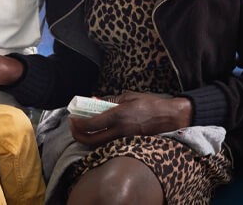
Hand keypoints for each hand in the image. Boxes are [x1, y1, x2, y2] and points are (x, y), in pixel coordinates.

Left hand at [68, 92, 191, 146]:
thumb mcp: (129, 96)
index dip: (77, 123)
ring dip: (87, 138)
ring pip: (98, 144)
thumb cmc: (151, 104)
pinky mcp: (129, 145)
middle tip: (73, 126)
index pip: (90, 124)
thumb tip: (96, 102)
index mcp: (117, 116)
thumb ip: (111, 101)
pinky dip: (100, 140)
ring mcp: (124, 140)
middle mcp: (119, 131)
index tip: (72, 118)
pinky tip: (98, 133)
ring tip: (83, 128)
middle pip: (90, 140)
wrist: (170, 118)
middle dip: (77, 134)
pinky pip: (109, 145)